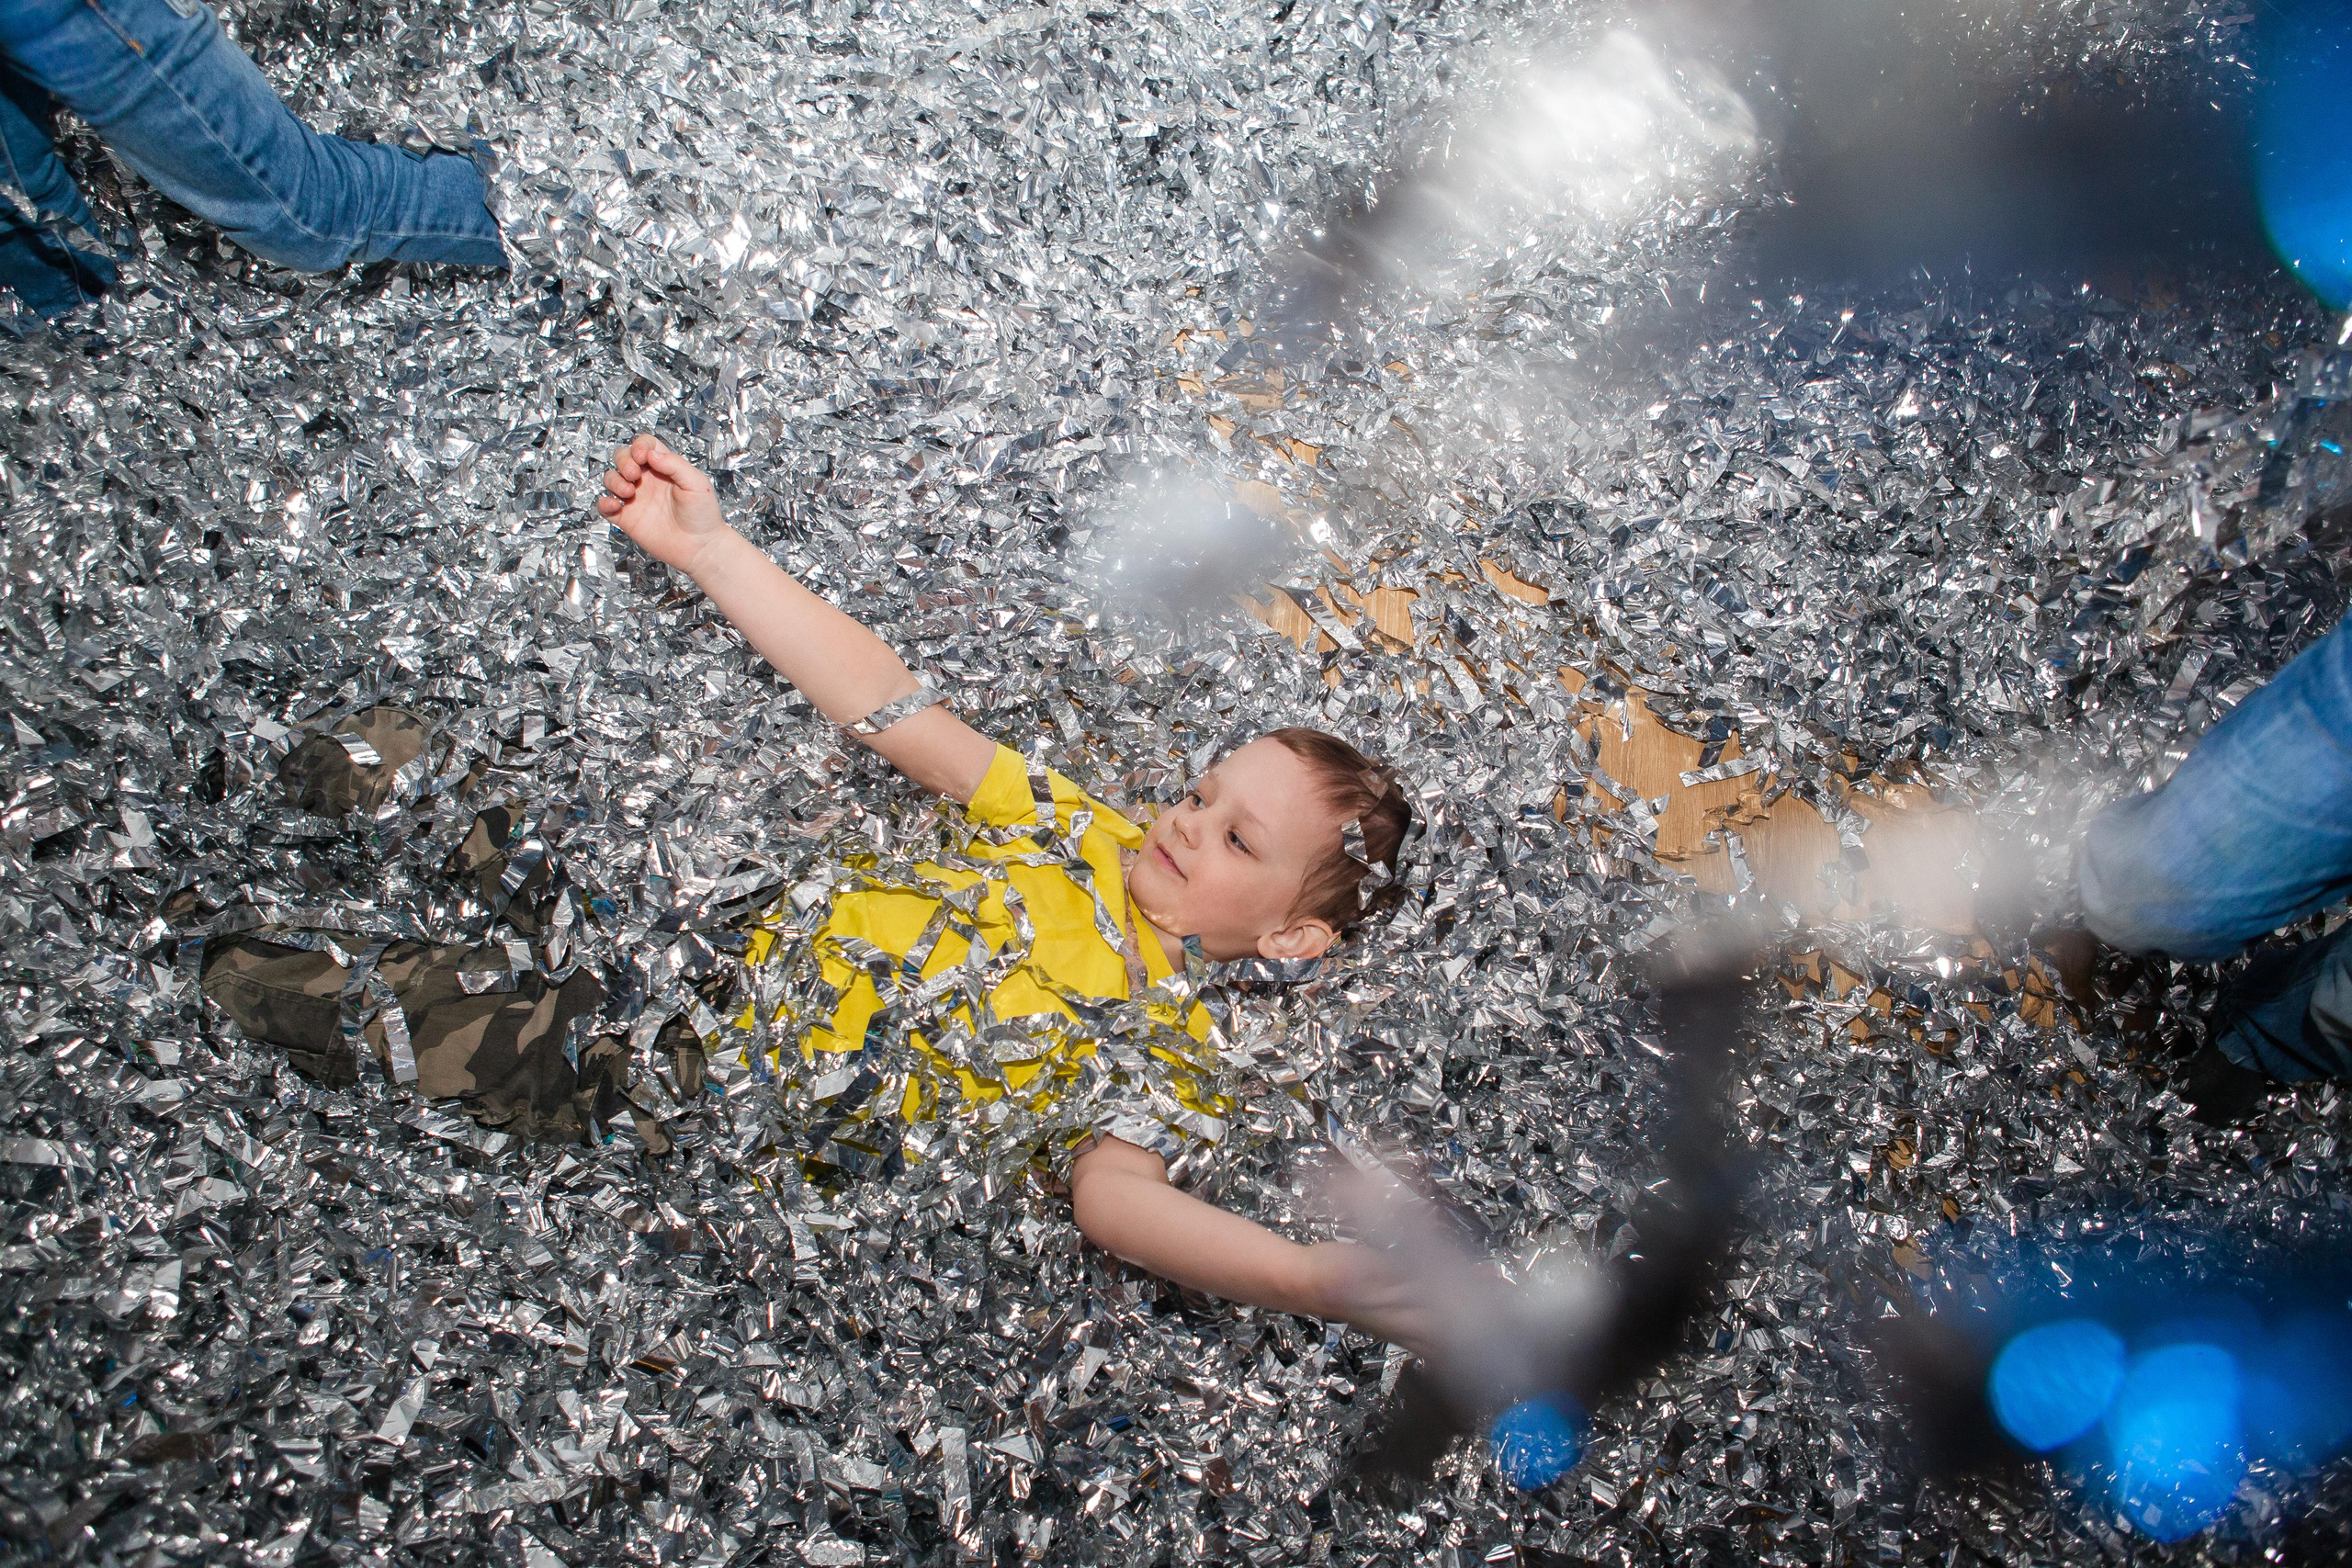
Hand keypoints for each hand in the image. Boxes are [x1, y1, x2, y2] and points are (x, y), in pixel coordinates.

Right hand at [596, 434, 729, 575]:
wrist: (700, 547)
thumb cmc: (703, 515)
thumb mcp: (696, 483)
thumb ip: (675, 465)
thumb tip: (651, 454)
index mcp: (663, 468)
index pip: (644, 445)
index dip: (639, 445)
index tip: (642, 456)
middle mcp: (647, 480)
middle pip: (622, 457)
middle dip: (622, 460)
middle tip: (633, 474)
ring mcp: (635, 499)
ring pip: (611, 479)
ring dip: (613, 480)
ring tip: (628, 492)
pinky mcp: (626, 518)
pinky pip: (605, 507)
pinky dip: (603, 503)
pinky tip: (615, 505)